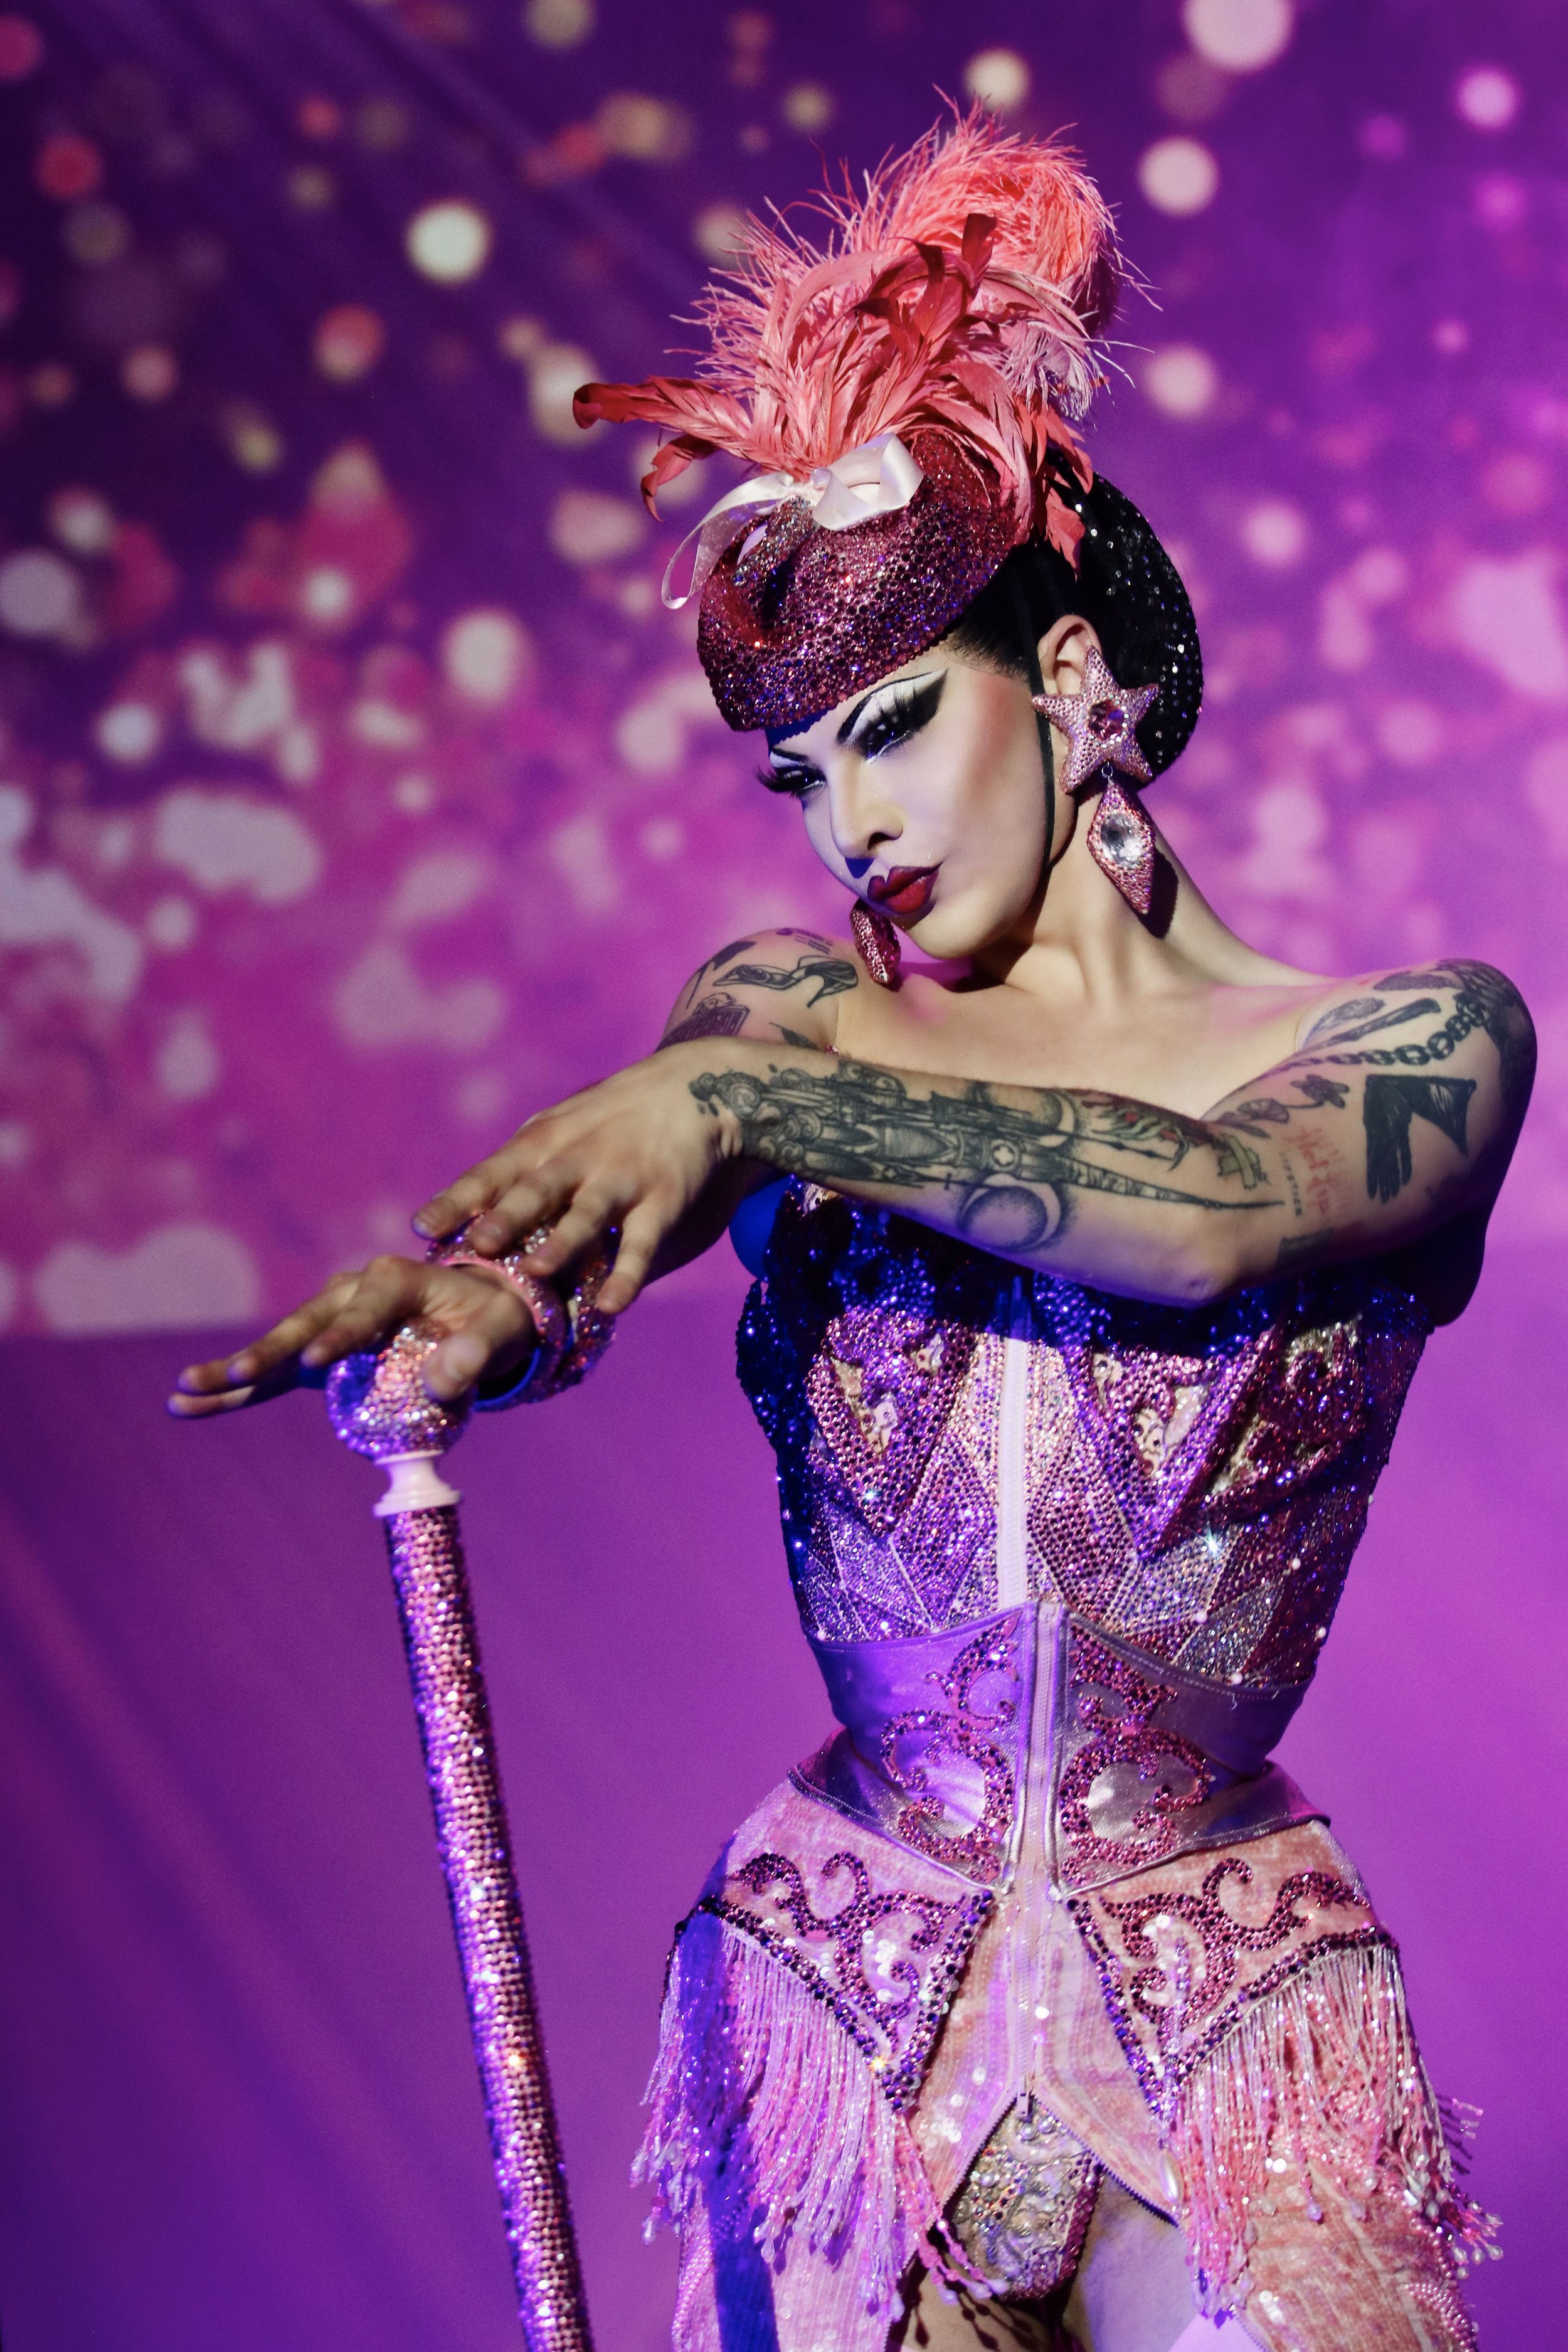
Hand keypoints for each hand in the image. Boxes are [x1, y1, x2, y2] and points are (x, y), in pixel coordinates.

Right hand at [166, 1255, 536, 1418]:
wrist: (483, 1316)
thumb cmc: (496, 1321)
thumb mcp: (502, 1331)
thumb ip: (478, 1352)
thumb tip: (441, 1382)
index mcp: (397, 1278)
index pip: (366, 1308)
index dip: (342, 1335)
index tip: (316, 1361)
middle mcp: (355, 1291)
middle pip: (307, 1323)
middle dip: (269, 1350)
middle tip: (237, 1373)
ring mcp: (331, 1319)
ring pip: (280, 1346)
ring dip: (236, 1370)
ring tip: (185, 1394)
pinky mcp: (321, 1349)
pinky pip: (276, 1371)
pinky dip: (238, 1386)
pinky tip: (190, 1405)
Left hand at [412, 1040, 747, 1310]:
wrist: (690, 1087)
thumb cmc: (609, 1116)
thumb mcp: (558, 1126)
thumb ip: (519, 1166)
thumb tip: (464, 1216)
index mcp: (543, 1142)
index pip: (492, 1172)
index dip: (458, 1200)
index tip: (423, 1227)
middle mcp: (577, 1159)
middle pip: (537, 1190)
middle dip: (508, 1217)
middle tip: (479, 1244)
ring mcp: (621, 1179)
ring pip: (588, 1213)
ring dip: (564, 1241)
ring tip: (540, 1269)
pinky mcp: (662, 1200)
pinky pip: (642, 1242)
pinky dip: (628, 1274)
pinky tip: (612, 1305)